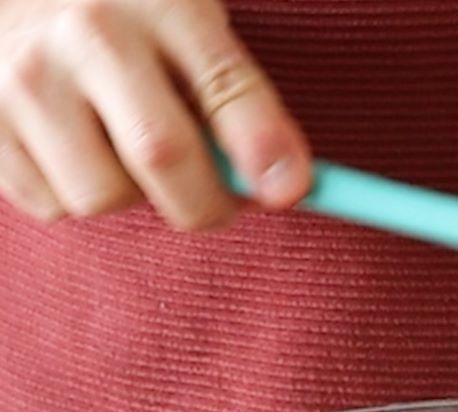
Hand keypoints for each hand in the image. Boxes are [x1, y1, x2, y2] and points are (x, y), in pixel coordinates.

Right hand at [0, 0, 310, 228]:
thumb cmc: (126, 18)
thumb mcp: (188, 26)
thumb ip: (233, 96)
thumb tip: (286, 186)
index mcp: (160, 4)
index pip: (225, 86)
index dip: (263, 147)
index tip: (290, 190)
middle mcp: (87, 36)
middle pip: (162, 154)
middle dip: (205, 202)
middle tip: (218, 202)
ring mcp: (23, 79)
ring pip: (101, 196)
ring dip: (130, 195)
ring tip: (125, 151)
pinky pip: (49, 205)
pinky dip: (74, 194)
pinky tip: (75, 150)